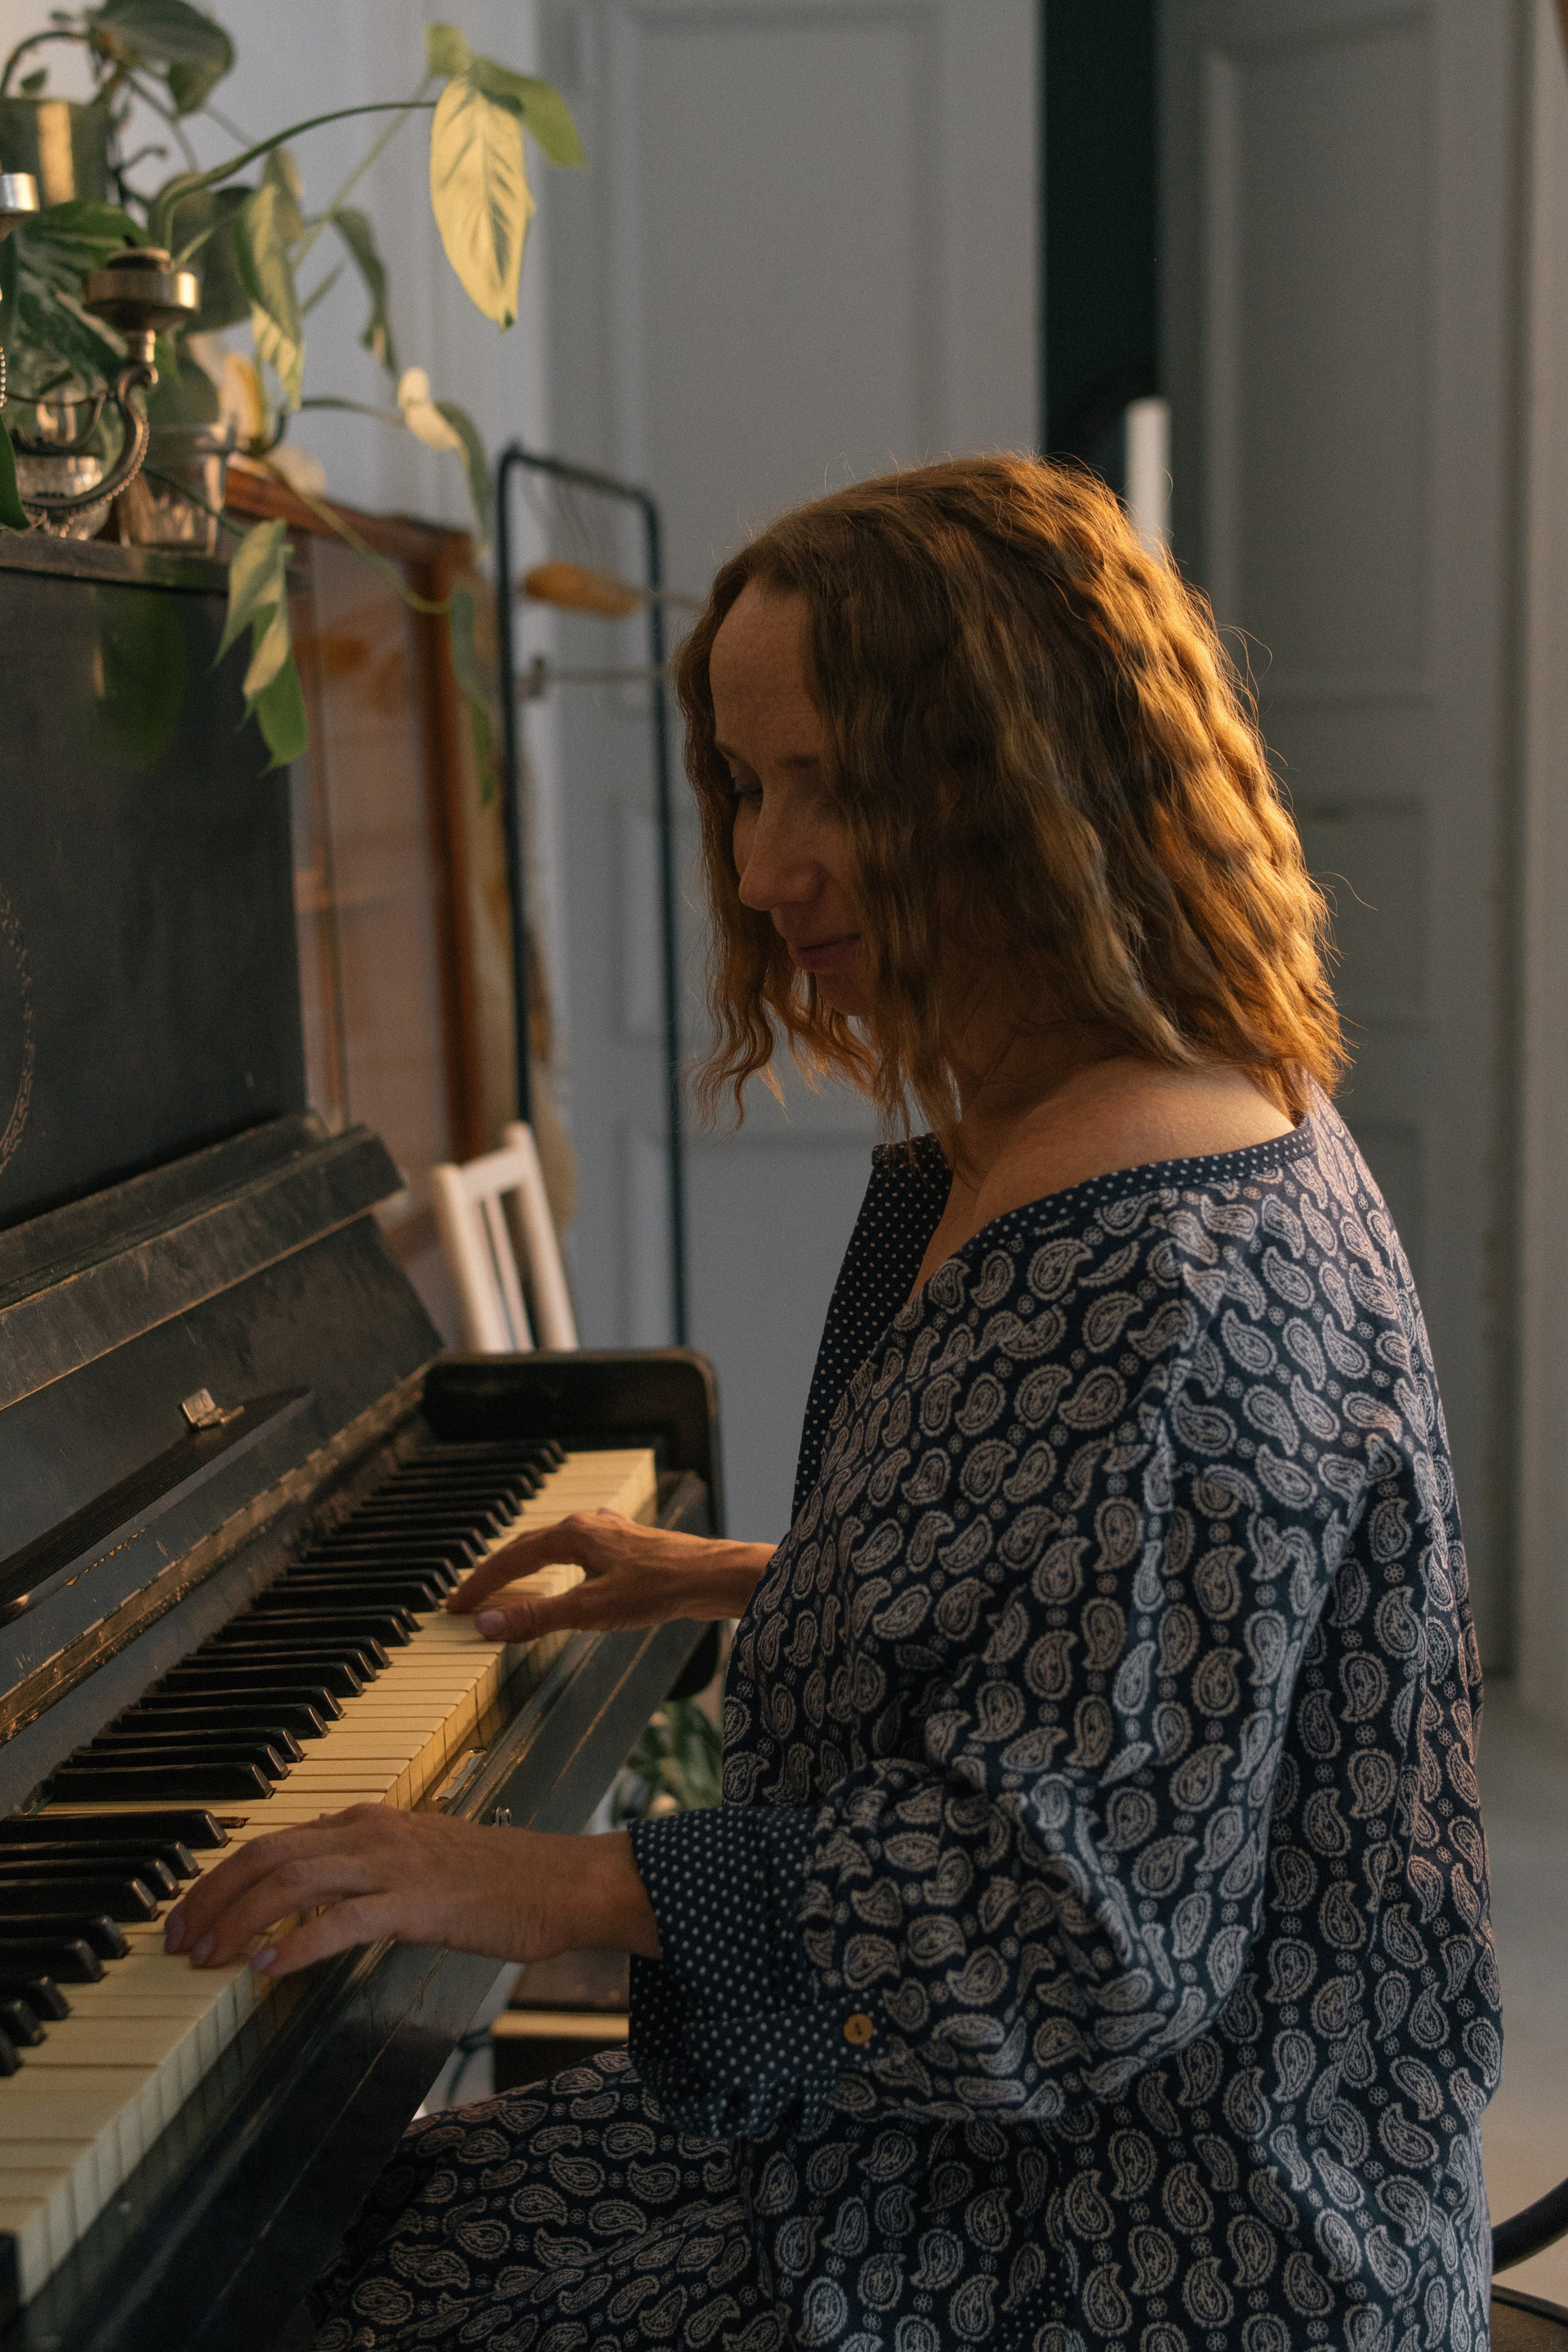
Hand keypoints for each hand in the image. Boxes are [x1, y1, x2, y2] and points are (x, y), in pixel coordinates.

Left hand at [162, 1807, 661, 1981]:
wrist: (564, 1881)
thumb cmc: (502, 1881)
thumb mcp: (422, 1862)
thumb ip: (369, 1872)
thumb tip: (317, 1901)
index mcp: (370, 1820)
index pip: (275, 1840)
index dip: (222, 1878)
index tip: (190, 1915)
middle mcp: (372, 1832)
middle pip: (267, 1854)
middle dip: (211, 1898)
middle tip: (176, 1941)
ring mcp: (394, 1864)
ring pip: (291, 1882)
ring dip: (238, 1922)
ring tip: (208, 1958)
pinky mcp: (417, 1903)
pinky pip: (341, 1921)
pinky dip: (297, 1946)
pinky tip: (268, 1971)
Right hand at [445, 1510, 770, 1641]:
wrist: (713, 1577)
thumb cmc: (658, 1589)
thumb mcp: (589, 1610)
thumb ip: (537, 1619)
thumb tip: (487, 1624)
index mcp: (572, 1535)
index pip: (511, 1558)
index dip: (480, 1584)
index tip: (456, 1606)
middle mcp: (588, 1527)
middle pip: (529, 1547)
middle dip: (497, 1574)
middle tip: (471, 1599)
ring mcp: (611, 1535)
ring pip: (556, 1546)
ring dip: (528, 1565)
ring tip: (509, 1583)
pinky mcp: (630, 1548)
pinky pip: (582, 1551)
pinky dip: (561, 1563)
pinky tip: (573, 1563)